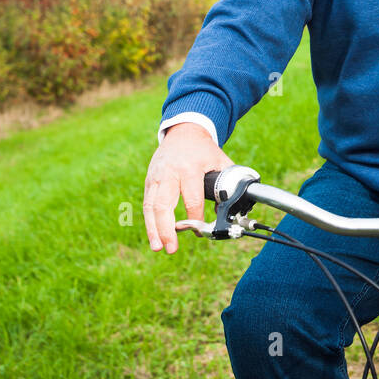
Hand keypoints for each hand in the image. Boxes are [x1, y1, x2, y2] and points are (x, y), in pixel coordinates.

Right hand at [143, 123, 232, 253]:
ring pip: (151, 206)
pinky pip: (147, 203)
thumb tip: (230, 210)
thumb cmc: (204, 150)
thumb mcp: (220, 161)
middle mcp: (170, 172)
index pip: (192, 198)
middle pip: (164, 204)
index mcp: (190, 167)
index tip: (200, 230)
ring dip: (153, 229)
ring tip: (158, 247)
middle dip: (166, 229)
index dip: (195, 217)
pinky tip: (153, 236)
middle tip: (171, 248)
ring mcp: (156, 176)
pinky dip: (149, 221)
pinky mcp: (149, 180)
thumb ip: (228, 184)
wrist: (184, 131)